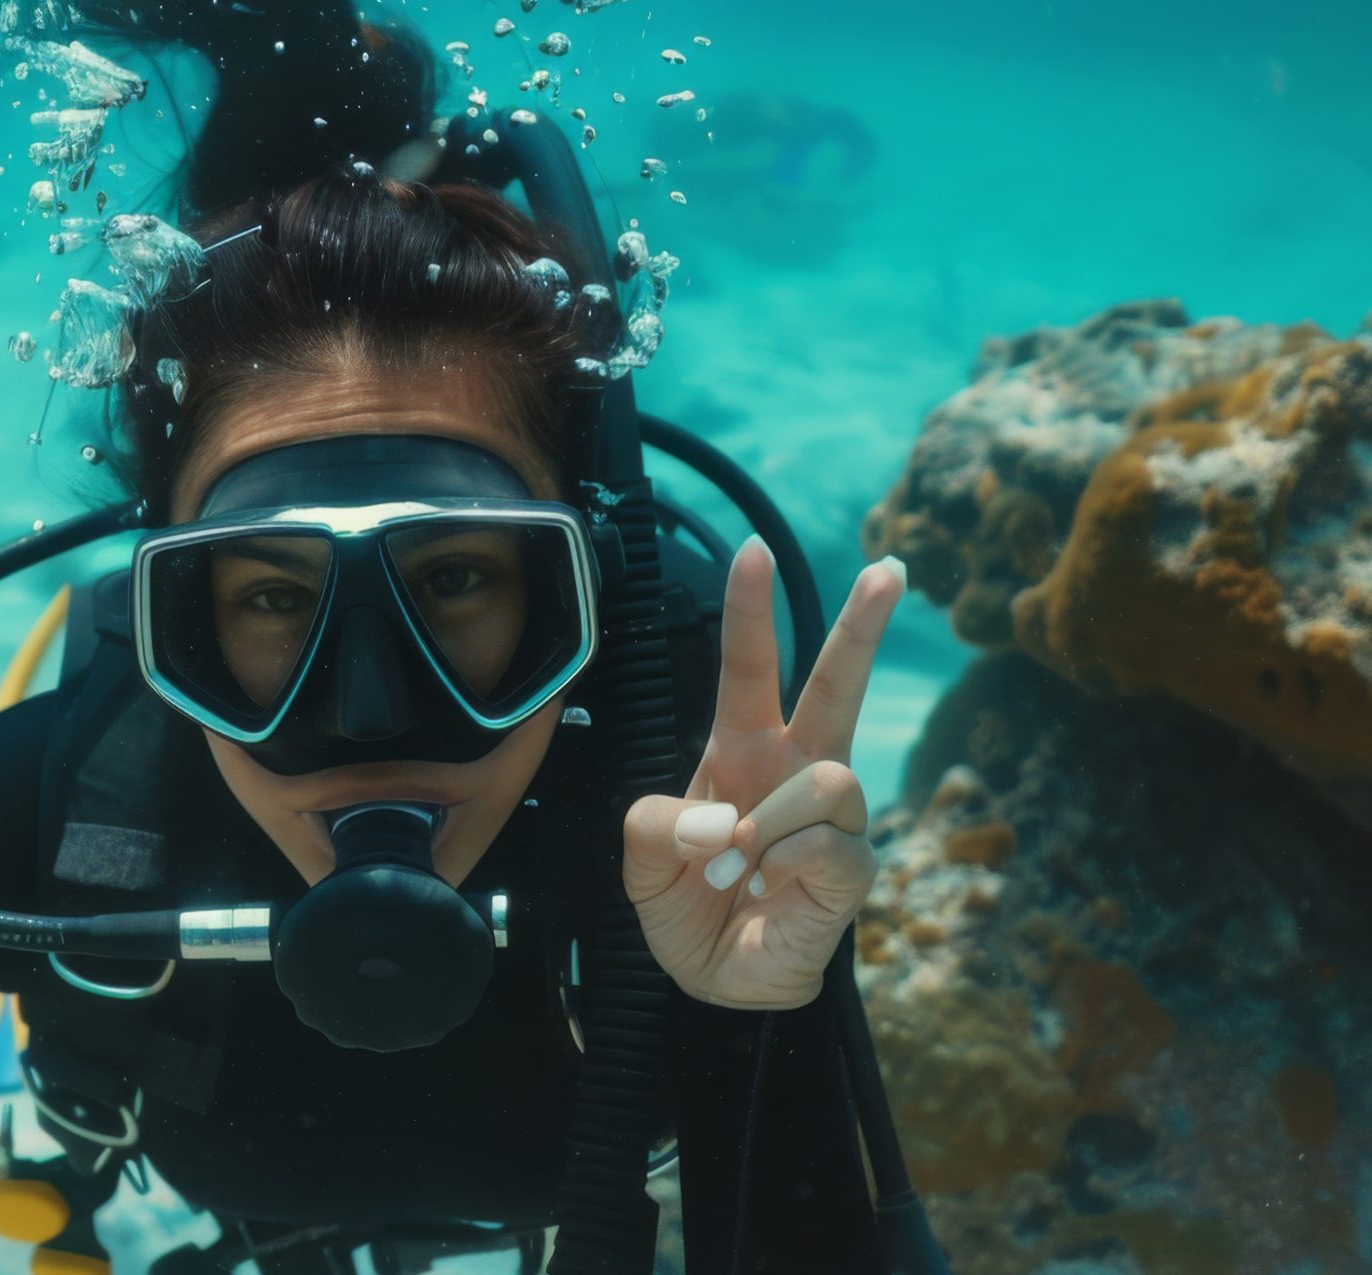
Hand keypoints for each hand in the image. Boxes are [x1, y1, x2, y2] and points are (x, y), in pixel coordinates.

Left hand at [621, 539, 906, 1009]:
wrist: (713, 982)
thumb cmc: (686, 906)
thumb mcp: (642, 860)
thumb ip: (657, 826)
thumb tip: (723, 821)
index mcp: (740, 749)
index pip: (750, 668)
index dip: (751, 611)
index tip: (755, 551)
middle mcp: (793, 770)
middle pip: (837, 685)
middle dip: (862, 625)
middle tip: (891, 569)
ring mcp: (831, 818)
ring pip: (830, 775)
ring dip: (770, 822)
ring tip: (741, 868)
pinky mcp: (853, 869)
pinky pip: (831, 842)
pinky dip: (788, 864)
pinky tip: (771, 888)